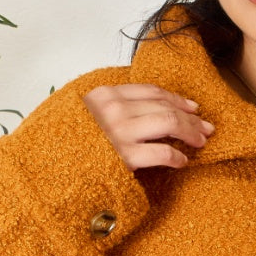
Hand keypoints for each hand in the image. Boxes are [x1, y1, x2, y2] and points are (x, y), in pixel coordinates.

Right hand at [81, 83, 214, 170]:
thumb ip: (113, 106)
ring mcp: (120, 132)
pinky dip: (177, 157)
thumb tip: (149, 109)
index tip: (192, 107)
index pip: (152, 91)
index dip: (176, 99)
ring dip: (190, 132)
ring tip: (200, 141)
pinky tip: (183, 161)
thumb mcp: (88, 113)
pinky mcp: (125, 156)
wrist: (50, 164)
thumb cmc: (71, 142)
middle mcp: (114, 109)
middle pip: (165, 106)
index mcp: (105, 94)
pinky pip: (163, 152)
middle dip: (190, 117)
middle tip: (205, 127)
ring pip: (170, 123)